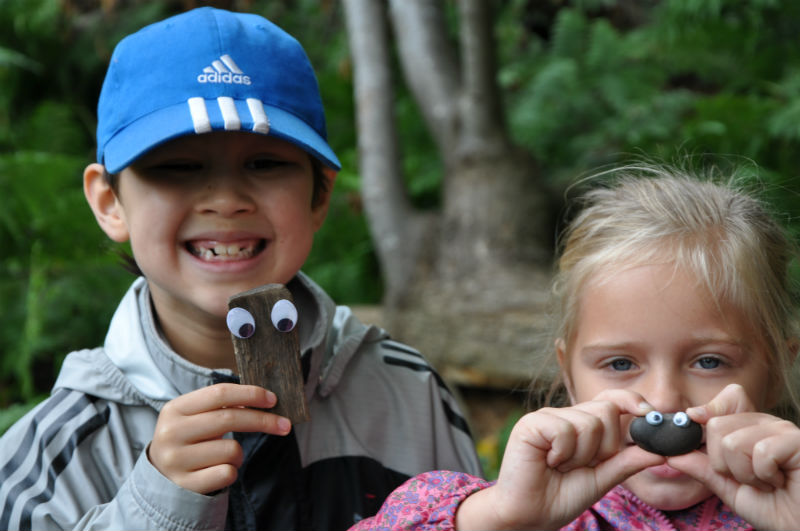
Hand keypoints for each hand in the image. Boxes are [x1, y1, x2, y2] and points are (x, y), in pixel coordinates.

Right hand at [148, 383, 290, 493]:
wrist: (160, 475)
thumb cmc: (189, 438)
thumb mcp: (195, 416)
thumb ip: (222, 405)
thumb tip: (264, 399)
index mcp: (175, 409)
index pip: (219, 393)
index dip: (250, 394)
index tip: (273, 399)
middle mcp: (171, 433)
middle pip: (230, 419)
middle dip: (263, 420)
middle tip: (285, 425)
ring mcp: (176, 460)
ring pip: (232, 450)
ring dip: (238, 454)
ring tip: (224, 455)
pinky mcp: (185, 484)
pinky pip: (228, 473)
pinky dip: (231, 471)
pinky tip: (217, 470)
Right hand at [456, 390, 664, 529]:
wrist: (530, 516)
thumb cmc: (561, 496)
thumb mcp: (602, 479)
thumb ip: (628, 462)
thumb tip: (661, 450)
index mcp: (583, 425)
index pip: (612, 400)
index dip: (632, 401)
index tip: (650, 414)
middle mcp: (565, 415)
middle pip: (606, 410)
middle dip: (604, 446)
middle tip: (583, 465)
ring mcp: (547, 417)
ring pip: (588, 423)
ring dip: (581, 455)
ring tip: (561, 467)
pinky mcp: (531, 424)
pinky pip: (564, 430)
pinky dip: (563, 453)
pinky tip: (548, 462)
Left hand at [668, 384, 799, 529]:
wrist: (799, 527)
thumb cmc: (772, 507)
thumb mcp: (728, 486)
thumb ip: (702, 468)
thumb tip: (670, 454)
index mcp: (749, 428)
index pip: (728, 398)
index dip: (708, 409)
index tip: (692, 418)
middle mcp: (766, 423)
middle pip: (717, 425)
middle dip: (724, 463)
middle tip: (750, 478)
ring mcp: (782, 430)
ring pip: (733, 441)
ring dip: (745, 474)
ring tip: (767, 483)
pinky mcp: (797, 441)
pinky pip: (760, 451)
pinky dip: (764, 476)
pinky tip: (780, 482)